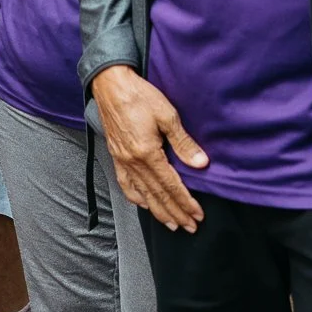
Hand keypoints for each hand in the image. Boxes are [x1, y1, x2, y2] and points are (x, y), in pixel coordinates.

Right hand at [90, 65, 207, 231]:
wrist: (110, 85)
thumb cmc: (139, 96)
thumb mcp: (167, 115)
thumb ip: (183, 142)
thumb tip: (201, 164)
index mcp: (147, 152)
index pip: (171, 185)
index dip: (185, 202)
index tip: (198, 215)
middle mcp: (133, 161)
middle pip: (157, 195)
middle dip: (175, 213)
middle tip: (189, 227)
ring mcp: (122, 160)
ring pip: (142, 194)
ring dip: (158, 211)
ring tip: (171, 224)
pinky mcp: (116, 156)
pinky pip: (125, 184)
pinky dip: (136, 197)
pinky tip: (144, 204)